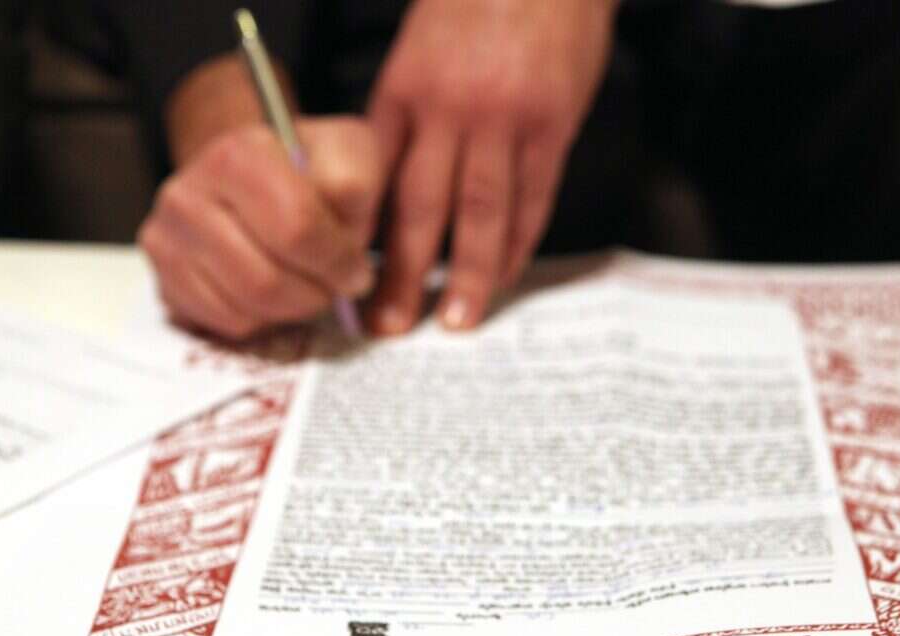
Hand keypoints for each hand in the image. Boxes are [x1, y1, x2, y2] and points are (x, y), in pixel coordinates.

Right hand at [139, 60, 383, 339]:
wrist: (256, 179)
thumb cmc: (310, 172)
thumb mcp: (347, 155)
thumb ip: (354, 183)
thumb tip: (341, 230)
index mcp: (237, 154)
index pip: (295, 228)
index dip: (338, 262)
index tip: (357, 271)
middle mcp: (187, 193)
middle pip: (267, 279)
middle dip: (316, 293)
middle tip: (335, 287)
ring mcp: (167, 239)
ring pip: (245, 307)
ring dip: (293, 309)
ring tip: (309, 287)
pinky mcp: (164, 280)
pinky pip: (225, 324)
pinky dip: (263, 321)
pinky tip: (277, 295)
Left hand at [367, 0, 616, 333]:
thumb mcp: (419, 47)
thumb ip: (407, 113)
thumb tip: (391, 183)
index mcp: (404, 89)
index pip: (374, 179)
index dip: (360, 236)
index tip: (348, 278)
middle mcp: (448, 109)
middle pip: (419, 208)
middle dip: (401, 274)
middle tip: (390, 324)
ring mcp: (503, 120)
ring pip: (480, 213)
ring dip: (466, 274)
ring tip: (457, 319)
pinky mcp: (552, 125)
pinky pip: (533, 198)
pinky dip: (518, 241)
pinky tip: (505, 272)